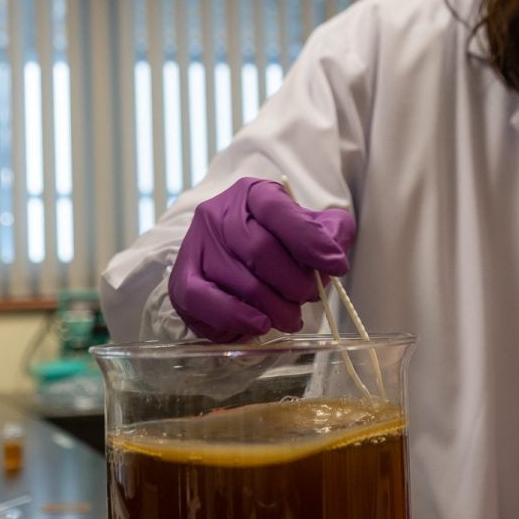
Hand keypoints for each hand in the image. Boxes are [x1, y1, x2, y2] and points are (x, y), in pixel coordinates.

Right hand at [168, 178, 354, 342]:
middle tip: (310, 298)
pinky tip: (260, 325)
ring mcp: (197, 245)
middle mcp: (219, 213)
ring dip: (275, 308)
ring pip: (240, 280)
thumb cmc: (279, 245)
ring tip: (291, 317)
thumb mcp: (311, 228)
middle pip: (260, 250)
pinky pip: (205, 300)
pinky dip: (237, 317)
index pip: (279, 211)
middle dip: (294, 282)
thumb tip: (333, 252)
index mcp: (253, 193)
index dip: (310, 241)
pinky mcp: (182, 280)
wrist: (234, 261)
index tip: (337, 266)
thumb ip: (332, 231)